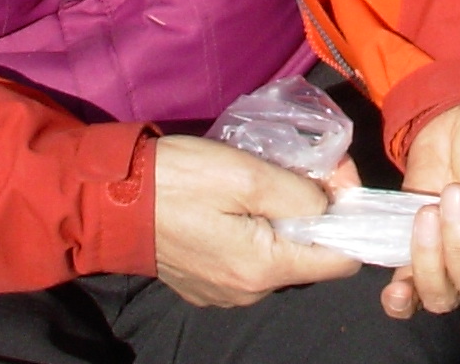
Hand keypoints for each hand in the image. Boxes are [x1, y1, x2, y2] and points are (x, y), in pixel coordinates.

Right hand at [152, 136, 361, 306]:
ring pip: (280, 254)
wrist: (110, 200)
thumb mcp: (248, 174)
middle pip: (310, 255)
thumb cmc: (180, 181)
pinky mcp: (206, 283)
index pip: (341, 262)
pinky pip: (250, 258)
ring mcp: (224, 292)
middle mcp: (248, 292)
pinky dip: (256, 229)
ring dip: (284, 218)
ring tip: (267, 179)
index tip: (336, 181)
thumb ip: (302, 194)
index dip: (348, 218)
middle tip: (302, 166)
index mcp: (263, 270)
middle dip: (315, 211)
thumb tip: (333, 205)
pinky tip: (238, 201)